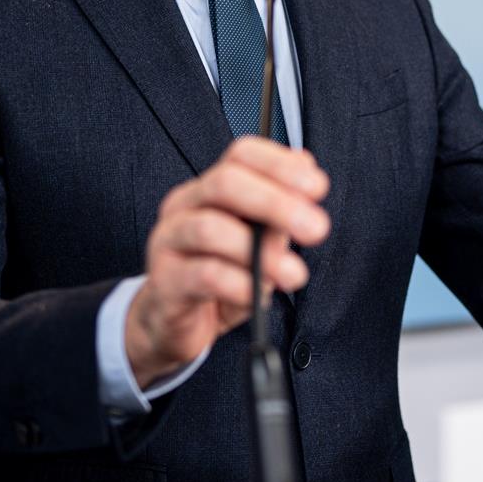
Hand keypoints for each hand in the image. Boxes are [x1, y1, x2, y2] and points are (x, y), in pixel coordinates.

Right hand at [125, 137, 329, 388]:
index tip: (318, 187)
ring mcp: (168, 241)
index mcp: (209, 189)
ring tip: (293, 274)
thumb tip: (309, 185)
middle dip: (276, 202)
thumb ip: (280, 217)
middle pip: (225, 182)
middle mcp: (184, 206)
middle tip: (316, 228)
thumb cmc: (222, 279)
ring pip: (209, 228)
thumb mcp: (260, 247)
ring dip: (261, 251)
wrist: (178, 327)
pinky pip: (204, 275)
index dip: (280, 164)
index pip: (241, 154)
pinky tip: (259, 295)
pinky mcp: (164, 281)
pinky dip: (239, 284)